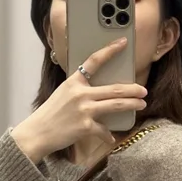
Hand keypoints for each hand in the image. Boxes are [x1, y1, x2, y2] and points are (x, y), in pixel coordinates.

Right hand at [11, 38, 146, 161]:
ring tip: (141, 104)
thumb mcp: (63, 95)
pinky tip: (110, 138)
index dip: (110, 51)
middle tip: (143, 90)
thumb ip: (80, 91)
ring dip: (131, 104)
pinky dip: (108, 135)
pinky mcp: (85, 126)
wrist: (37, 132)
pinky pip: (103, 130)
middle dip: (132, 89)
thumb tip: (99, 94)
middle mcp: (80, 93)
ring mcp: (84, 109)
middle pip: (113, 88)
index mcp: (74, 82)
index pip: (94, 61)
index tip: (123, 43)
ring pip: (115, 105)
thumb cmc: (51, 114)